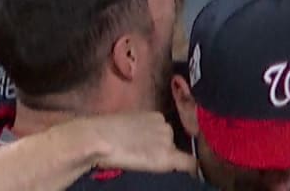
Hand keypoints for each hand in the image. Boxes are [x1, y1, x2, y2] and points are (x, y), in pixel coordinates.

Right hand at [66, 112, 195, 174]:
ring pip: (176, 151)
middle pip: (171, 141)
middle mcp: (164, 125)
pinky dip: (191, 169)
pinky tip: (188, 175)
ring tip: (149, 163)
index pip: (163, 130)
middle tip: (146, 156)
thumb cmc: (100, 132)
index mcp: (152, 115)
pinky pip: (189, 163)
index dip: (158, 141)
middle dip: (163, 148)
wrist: (98, 138)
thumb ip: (136, 131)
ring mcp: (167, 140)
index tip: (150, 149)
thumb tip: (136, 141)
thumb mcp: (123, 126)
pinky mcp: (168, 155)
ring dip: (168, 157)